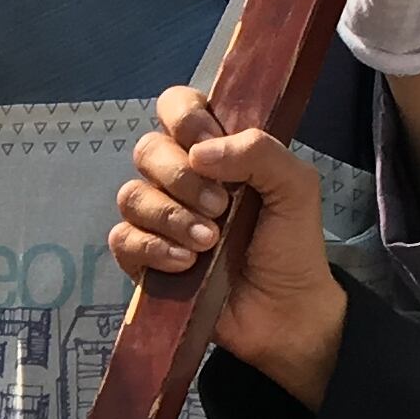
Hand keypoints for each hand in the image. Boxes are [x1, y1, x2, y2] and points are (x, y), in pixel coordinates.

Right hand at [110, 97, 348, 408]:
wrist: (287, 311)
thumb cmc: (292, 245)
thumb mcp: (296, 186)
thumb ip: (259, 151)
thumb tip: (199, 153)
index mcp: (214, 149)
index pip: (176, 107)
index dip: (183, 117)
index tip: (207, 142)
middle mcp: (180, 177)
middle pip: (148, 150)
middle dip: (181, 177)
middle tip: (222, 206)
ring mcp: (158, 218)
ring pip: (132, 195)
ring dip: (171, 216)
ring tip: (209, 242)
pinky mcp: (143, 259)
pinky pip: (123, 239)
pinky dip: (153, 248)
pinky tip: (186, 263)